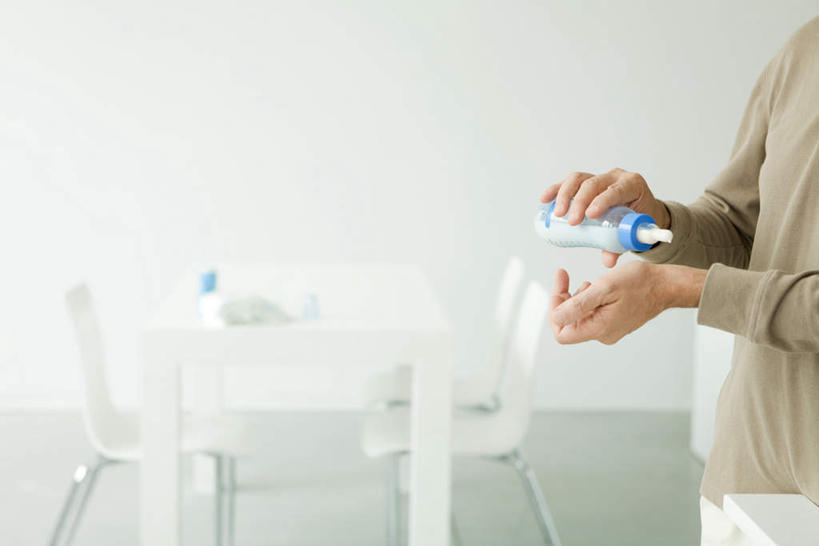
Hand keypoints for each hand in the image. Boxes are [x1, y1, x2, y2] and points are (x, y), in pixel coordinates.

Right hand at [540, 168, 669, 267]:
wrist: (637, 211)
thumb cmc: (635, 219)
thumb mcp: (632, 231)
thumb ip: (619, 245)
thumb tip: (608, 260)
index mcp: (632, 185)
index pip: (616, 189)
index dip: (602, 200)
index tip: (590, 214)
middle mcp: (615, 177)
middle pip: (593, 183)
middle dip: (579, 201)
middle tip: (572, 221)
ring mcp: (599, 177)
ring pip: (578, 179)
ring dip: (564, 195)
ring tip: (558, 213)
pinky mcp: (585, 181)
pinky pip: (568, 182)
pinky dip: (555, 190)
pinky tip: (545, 199)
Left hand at [549, 262, 704, 344]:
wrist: (666, 285)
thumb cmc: (640, 283)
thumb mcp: (605, 288)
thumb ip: (578, 305)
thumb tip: (556, 317)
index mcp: (599, 329)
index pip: (561, 333)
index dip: (555, 311)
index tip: (559, 289)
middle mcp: (603, 334)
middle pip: (569, 322)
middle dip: (563, 299)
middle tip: (564, 276)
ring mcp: (609, 329)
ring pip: (579, 316)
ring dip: (576, 297)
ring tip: (589, 283)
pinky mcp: (614, 322)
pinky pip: (592, 313)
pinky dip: (588, 299)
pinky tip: (596, 287)